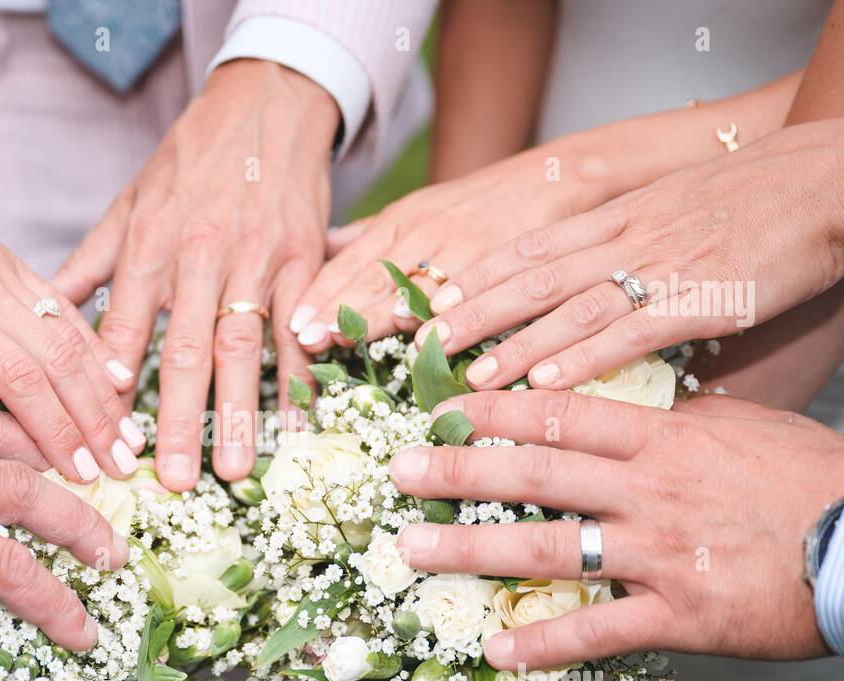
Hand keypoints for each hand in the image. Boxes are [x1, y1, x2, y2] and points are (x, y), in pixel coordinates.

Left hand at [0, 66, 141, 482]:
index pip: (15, 376)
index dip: (53, 428)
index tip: (77, 473)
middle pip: (57, 359)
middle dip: (94, 420)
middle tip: (121, 466)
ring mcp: (2, 267)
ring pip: (69, 333)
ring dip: (104, 390)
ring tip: (130, 436)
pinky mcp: (10, 261)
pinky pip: (64, 308)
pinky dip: (94, 348)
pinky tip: (118, 380)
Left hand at [53, 60, 337, 487]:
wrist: (266, 105)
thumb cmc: (190, 161)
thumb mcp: (128, 204)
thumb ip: (90, 265)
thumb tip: (45, 316)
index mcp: (149, 243)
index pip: (125, 326)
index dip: (113, 383)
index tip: (103, 436)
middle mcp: (200, 255)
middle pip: (186, 349)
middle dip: (177, 420)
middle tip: (171, 481)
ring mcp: (257, 260)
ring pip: (244, 348)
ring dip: (238, 414)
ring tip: (232, 470)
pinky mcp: (303, 261)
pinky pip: (299, 330)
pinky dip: (298, 381)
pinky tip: (296, 429)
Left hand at [290, 146, 586, 350]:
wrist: (552, 178)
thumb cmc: (477, 206)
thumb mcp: (417, 213)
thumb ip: (369, 237)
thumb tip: (319, 249)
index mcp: (398, 223)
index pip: (349, 263)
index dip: (319, 294)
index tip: (291, 324)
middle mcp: (422, 231)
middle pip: (372, 276)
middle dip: (336, 310)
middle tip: (305, 340)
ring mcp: (460, 244)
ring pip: (412, 283)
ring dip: (377, 316)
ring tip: (347, 341)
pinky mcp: (498, 257)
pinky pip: (465, 289)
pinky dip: (441, 311)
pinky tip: (419, 332)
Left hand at [386, 389, 843, 668]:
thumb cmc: (812, 479)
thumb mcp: (741, 427)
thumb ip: (673, 421)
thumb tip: (621, 411)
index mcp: (665, 439)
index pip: (564, 415)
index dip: (496, 411)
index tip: (443, 408)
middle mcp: (650, 490)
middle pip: (537, 474)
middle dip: (460, 470)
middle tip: (399, 471)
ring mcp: (659, 553)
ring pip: (550, 547)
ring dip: (474, 549)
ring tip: (414, 548)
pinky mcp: (678, 614)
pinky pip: (599, 629)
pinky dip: (545, 643)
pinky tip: (496, 649)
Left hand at [419, 114, 843, 391]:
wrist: (823, 178)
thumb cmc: (748, 199)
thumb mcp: (666, 208)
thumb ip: (621, 241)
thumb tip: (584, 283)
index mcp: (611, 220)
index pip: (524, 250)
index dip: (472, 280)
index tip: (427, 308)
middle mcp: (620, 242)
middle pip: (527, 279)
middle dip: (469, 316)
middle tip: (419, 350)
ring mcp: (657, 270)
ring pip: (566, 310)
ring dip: (513, 345)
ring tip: (466, 380)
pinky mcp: (697, 299)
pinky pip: (628, 331)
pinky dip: (583, 357)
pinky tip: (545, 382)